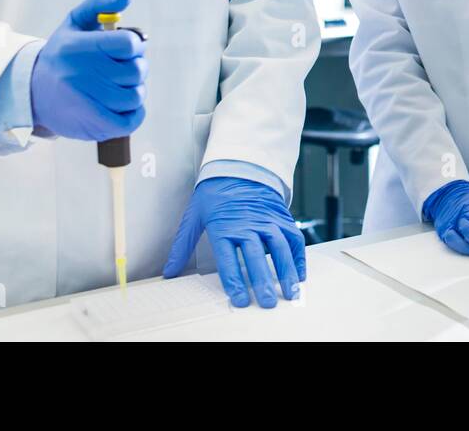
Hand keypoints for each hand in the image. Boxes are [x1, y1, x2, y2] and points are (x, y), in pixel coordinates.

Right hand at [29, 0, 146, 140]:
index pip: (129, 43)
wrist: (32, 93)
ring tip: (116, 86)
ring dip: (132, 90)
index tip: (124, 49)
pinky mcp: (93, 125)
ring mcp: (88, 101)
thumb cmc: (62, 55)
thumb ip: (100, 3)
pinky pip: (131, 121)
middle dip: (134, 68)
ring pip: (136, 95)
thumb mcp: (75, 22)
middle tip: (119, 69)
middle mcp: (82, 74)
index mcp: (80, 47)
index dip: (133, 46)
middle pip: (137, 70)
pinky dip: (134, 113)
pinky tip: (121, 104)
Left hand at [164, 177, 304, 308]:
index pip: (229, 260)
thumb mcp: (194, 215)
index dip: (235, 282)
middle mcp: (248, 225)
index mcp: (225, 227)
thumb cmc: (215, 192)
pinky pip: (294, 238)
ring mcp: (268, 221)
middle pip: (256, 256)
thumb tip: (169, 272)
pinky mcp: (281, 218)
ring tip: (290, 293)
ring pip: (280, 248)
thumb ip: (183, 246)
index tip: (240, 300)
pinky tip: (299, 275)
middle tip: (268, 303)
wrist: (238, 166)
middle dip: (263, 282)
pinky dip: (298, 257)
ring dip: (286, 271)